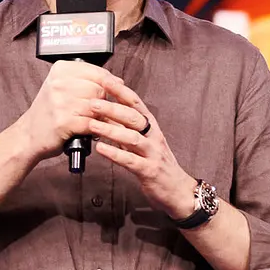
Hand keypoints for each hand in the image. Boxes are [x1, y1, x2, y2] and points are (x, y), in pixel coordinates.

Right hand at [16, 60, 128, 162]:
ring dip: (99, 117)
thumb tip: (117, 81)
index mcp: (61, 70)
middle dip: (103, 101)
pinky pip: (91, 123)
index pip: (97, 71)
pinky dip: (94, 129)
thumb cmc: (49, 112)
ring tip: (90, 120)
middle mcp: (59, 83)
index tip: (114, 90)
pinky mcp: (63, 122)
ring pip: (97, 106)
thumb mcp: (63, 87)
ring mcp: (60, 103)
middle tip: (95, 110)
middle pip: (99, 89)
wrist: (29, 134)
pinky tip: (89, 130)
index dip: (110, 83)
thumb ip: (87, 80)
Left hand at [84, 74, 197, 219]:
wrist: (177, 190)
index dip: (121, 91)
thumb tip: (103, 112)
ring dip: (111, 130)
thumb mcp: (141, 141)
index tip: (105, 80)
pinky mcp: (149, 171)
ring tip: (92, 125)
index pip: (136, 103)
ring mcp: (152, 153)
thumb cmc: (156, 163)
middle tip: (92, 102)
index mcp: (151, 126)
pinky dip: (115, 154)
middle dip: (112, 108)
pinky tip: (102, 150)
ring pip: (132, 137)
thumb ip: (124, 127)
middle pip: (133, 117)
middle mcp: (153, 136)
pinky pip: (131, 160)